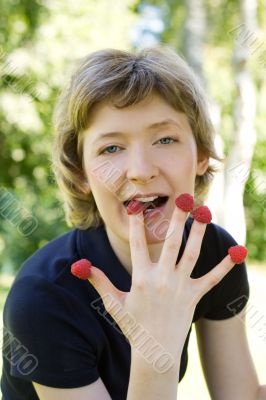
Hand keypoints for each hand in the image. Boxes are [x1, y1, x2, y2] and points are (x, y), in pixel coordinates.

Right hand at [73, 197, 236, 364]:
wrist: (155, 351)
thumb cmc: (133, 325)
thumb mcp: (113, 303)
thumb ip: (99, 281)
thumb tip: (79, 266)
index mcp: (141, 278)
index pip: (137, 244)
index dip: (137, 223)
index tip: (138, 204)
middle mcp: (161, 279)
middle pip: (170, 243)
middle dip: (176, 219)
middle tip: (184, 199)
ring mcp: (180, 287)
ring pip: (191, 254)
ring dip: (198, 232)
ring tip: (206, 212)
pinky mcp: (194, 296)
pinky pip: (212, 278)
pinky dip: (225, 266)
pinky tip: (238, 252)